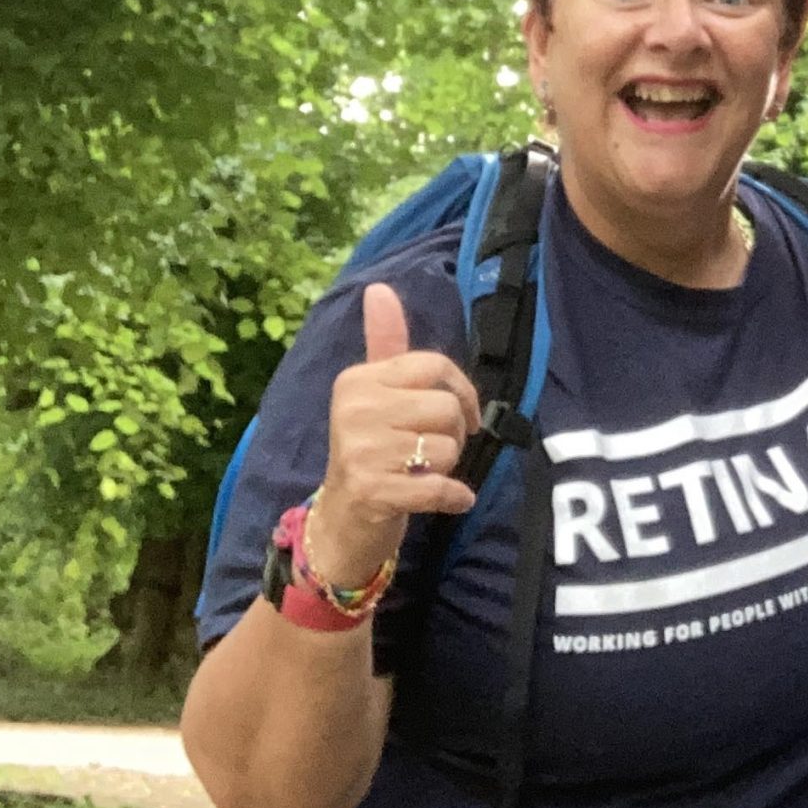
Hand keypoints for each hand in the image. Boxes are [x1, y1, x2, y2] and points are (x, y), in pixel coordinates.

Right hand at [311, 282, 481, 587]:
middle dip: (453, 435)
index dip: (462, 391)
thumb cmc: (370, 449)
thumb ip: (385, 342)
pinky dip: (453, 497)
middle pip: (446, 408)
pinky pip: (439, 487)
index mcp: (358, 380)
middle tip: (428, 452)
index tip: (464, 414)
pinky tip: (450, 500)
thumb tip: (379, 288)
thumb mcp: (375, 393)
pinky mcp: (373, 491)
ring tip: (419, 474)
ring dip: (446, 467)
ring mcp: (360, 451)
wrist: (343, 520)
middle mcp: (354, 410)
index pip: (434, 366)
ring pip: (447, 448)